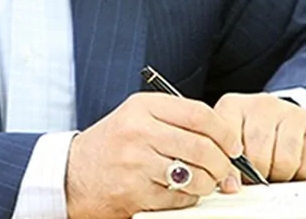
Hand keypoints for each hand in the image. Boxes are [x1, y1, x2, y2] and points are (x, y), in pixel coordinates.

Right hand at [65, 93, 244, 218]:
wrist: (73, 174)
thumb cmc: (112, 146)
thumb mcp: (138, 118)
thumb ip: (177, 121)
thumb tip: (225, 140)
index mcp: (143, 107)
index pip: (199, 114)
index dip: (224, 132)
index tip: (232, 145)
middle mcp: (139, 131)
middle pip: (202, 147)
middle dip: (223, 164)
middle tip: (225, 171)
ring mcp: (136, 163)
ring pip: (195, 176)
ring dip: (208, 184)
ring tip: (203, 183)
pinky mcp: (135, 191)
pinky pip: (179, 199)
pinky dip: (188, 199)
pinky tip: (178, 193)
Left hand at [213, 93, 305, 182]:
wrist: (282, 118)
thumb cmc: (250, 134)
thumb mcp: (229, 143)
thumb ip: (226, 161)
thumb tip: (230, 186)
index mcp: (233, 106)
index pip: (229, 141)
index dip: (232, 170)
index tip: (233, 184)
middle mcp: (262, 103)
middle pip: (259, 156)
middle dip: (258, 175)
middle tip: (258, 174)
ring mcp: (291, 110)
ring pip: (286, 161)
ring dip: (281, 175)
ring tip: (274, 169)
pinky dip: (302, 174)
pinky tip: (294, 163)